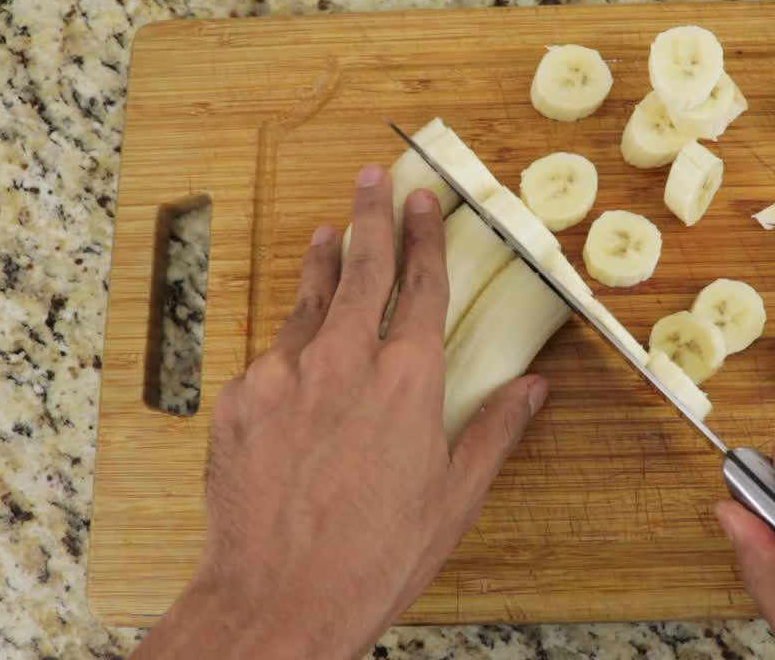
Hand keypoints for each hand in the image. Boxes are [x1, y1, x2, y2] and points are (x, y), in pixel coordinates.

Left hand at [134, 165, 548, 658]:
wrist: (278, 597)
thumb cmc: (375, 555)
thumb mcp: (454, 498)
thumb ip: (493, 432)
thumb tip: (533, 387)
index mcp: (408, 381)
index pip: (421, 287)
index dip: (426, 239)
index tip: (425, 203)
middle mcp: (345, 362)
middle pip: (361, 269)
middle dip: (371, 216)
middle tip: (373, 178)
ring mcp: (285, 375)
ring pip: (309, 301)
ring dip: (324, 263)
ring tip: (330, 231)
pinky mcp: (241, 399)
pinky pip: (272, 354)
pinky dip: (290, 337)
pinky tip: (295, 340)